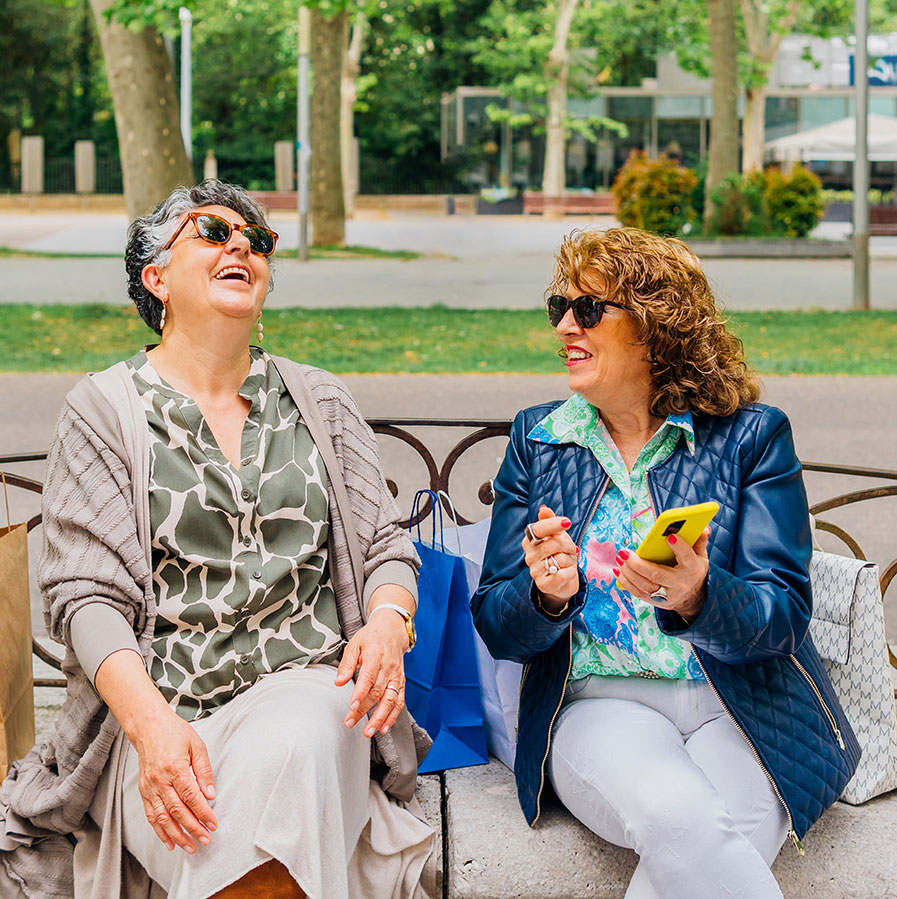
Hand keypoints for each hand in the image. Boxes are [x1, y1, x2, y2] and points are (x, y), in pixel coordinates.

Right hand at [130, 708, 216, 853]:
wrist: (148, 726)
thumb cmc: (175, 733)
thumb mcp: (197, 745)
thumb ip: (204, 770)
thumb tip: (210, 794)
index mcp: (175, 767)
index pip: (191, 797)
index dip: (203, 813)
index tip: (213, 824)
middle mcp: (160, 780)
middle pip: (177, 811)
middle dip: (192, 828)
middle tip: (205, 840)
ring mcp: (149, 787)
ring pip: (163, 818)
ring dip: (177, 835)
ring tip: (190, 847)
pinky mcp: (143, 791)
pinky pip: (151, 815)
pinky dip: (160, 831)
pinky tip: (170, 842)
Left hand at [335, 609, 407, 737]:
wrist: (392, 631)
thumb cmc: (370, 638)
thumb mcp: (354, 645)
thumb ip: (346, 664)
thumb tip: (338, 682)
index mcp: (376, 655)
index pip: (368, 678)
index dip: (360, 694)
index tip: (351, 707)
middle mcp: (388, 667)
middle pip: (377, 692)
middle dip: (364, 710)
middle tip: (350, 722)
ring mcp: (396, 676)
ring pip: (390, 700)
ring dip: (380, 718)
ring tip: (369, 732)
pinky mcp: (401, 682)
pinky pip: (400, 701)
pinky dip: (393, 716)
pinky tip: (384, 727)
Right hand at [522, 505, 578, 612]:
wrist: (562, 581)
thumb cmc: (559, 555)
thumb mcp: (557, 536)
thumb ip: (550, 522)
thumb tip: (543, 508)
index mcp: (530, 541)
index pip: (538, 529)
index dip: (553, 524)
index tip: (567, 522)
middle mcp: (529, 556)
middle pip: (554, 543)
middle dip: (568, 545)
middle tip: (571, 549)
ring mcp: (535, 571)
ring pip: (560, 559)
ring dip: (570, 559)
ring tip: (566, 562)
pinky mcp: (543, 585)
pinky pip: (563, 574)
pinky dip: (570, 572)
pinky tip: (567, 573)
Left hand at [614, 527, 710, 622]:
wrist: (692, 599)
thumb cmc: (693, 571)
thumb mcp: (700, 557)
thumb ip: (699, 541)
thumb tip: (703, 527)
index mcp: (692, 570)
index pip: (687, 559)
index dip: (680, 548)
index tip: (670, 537)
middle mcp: (679, 584)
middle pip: (657, 575)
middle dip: (639, 564)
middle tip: (624, 552)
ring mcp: (666, 596)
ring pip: (645, 586)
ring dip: (628, 572)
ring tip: (619, 558)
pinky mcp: (655, 602)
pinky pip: (638, 593)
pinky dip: (626, 582)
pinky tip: (618, 570)